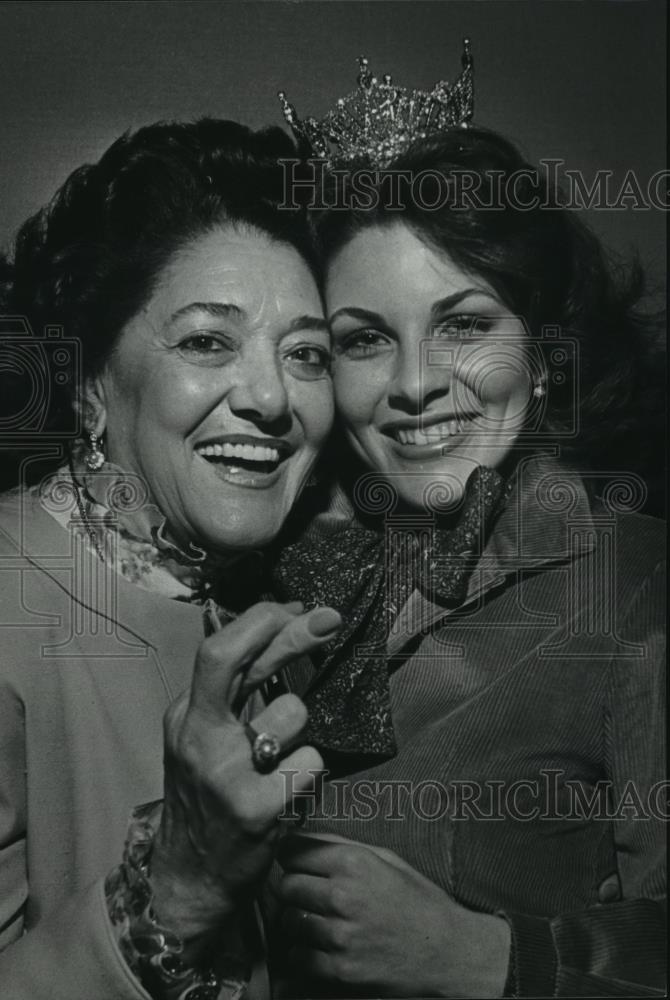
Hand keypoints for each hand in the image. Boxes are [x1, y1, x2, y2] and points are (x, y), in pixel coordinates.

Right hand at [150, 601, 341, 951]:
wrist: (190, 877)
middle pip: (245, 663)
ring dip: (300, 734)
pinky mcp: (254, 810)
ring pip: (293, 714)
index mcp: (187, 715)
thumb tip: (280, 626)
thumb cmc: (209, 798)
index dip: (261, 621)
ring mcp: (224, 774)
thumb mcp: (205, 738)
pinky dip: (310, 775)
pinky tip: (289, 795)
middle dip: (294, 632)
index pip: (219, 650)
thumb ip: (237, 690)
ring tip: (280, 764)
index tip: (295, 608)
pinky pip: (311, 762)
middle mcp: (199, 738)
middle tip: (330, 618)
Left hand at [278, 833, 510, 997]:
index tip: (296, 864)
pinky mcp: (341, 970)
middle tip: (307, 895)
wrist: (448, 952)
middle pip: (286, 886)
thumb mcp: (386, 859)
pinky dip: (303, 953)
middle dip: (293, 889)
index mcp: (353, 863)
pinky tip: (321, 947)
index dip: (291, 857)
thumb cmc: (418, 901)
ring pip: (288, 922)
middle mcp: (343, 896)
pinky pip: (298, 957)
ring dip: (297, 921)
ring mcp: (341, 936)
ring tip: (317, 921)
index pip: (293, 852)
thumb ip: (341, 845)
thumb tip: (301, 835)